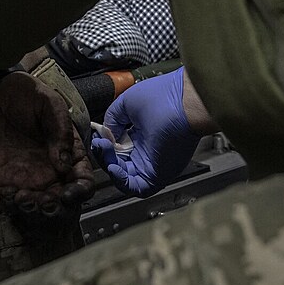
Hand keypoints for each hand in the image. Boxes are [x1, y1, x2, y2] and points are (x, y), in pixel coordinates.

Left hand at [0, 71, 94, 217]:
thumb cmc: (25, 93)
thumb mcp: (49, 103)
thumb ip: (60, 130)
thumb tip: (64, 164)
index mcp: (69, 153)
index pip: (83, 180)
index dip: (80, 192)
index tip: (68, 194)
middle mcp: (51, 171)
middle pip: (62, 202)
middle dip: (56, 210)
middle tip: (45, 201)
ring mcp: (27, 177)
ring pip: (37, 207)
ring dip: (34, 211)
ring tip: (24, 198)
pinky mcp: (3, 179)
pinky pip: (9, 202)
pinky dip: (10, 206)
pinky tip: (8, 194)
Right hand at [92, 67, 200, 197]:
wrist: (185, 102)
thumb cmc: (164, 97)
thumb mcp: (127, 103)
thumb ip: (112, 119)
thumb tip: (106, 134)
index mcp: (142, 134)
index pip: (118, 148)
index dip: (105, 144)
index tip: (98, 136)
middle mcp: (147, 150)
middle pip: (119, 163)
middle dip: (104, 154)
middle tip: (100, 143)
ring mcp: (153, 164)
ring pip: (125, 177)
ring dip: (110, 166)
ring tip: (104, 150)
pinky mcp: (158, 174)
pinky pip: (136, 187)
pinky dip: (121, 181)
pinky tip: (112, 166)